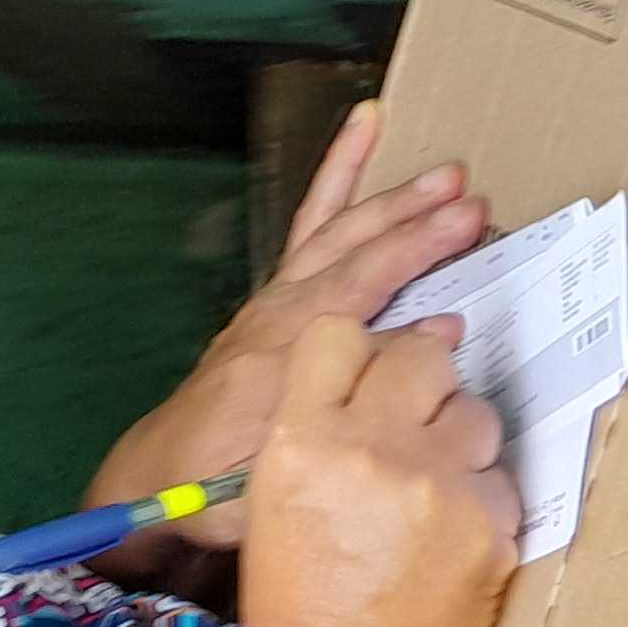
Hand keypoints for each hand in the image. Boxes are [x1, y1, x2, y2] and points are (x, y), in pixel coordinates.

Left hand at [94, 102, 486, 550]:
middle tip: (473, 198)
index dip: (419, 254)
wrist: (154, 480)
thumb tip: (439, 337)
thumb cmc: (218, 488)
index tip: (470, 233)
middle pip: (356, 250)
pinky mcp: (273, 299)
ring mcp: (274, 300)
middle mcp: (279, 314)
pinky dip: (338, 181)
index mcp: (286, 352)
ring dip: (390, 198)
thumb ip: (363, 400)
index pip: (365, 289)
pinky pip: (311, 227)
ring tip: (445, 172)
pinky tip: (363, 137)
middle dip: (415, 221)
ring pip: (336, 230)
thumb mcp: (290, 463)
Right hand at [236, 315, 518, 626]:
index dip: (357, 355)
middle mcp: (372, 448)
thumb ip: (314, 429)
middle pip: (419, 355)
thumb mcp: (273, 503)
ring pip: (473, 408)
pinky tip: (455, 532)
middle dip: (419, 382)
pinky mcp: (492, 519)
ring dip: (457, 435)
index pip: (340, 335)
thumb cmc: (300, 606)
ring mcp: (439, 483)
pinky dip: (481, 492)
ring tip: (433, 486)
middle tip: (410, 425)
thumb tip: (371, 375)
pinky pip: (498, 471)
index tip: (365, 381)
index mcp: (300, 441)